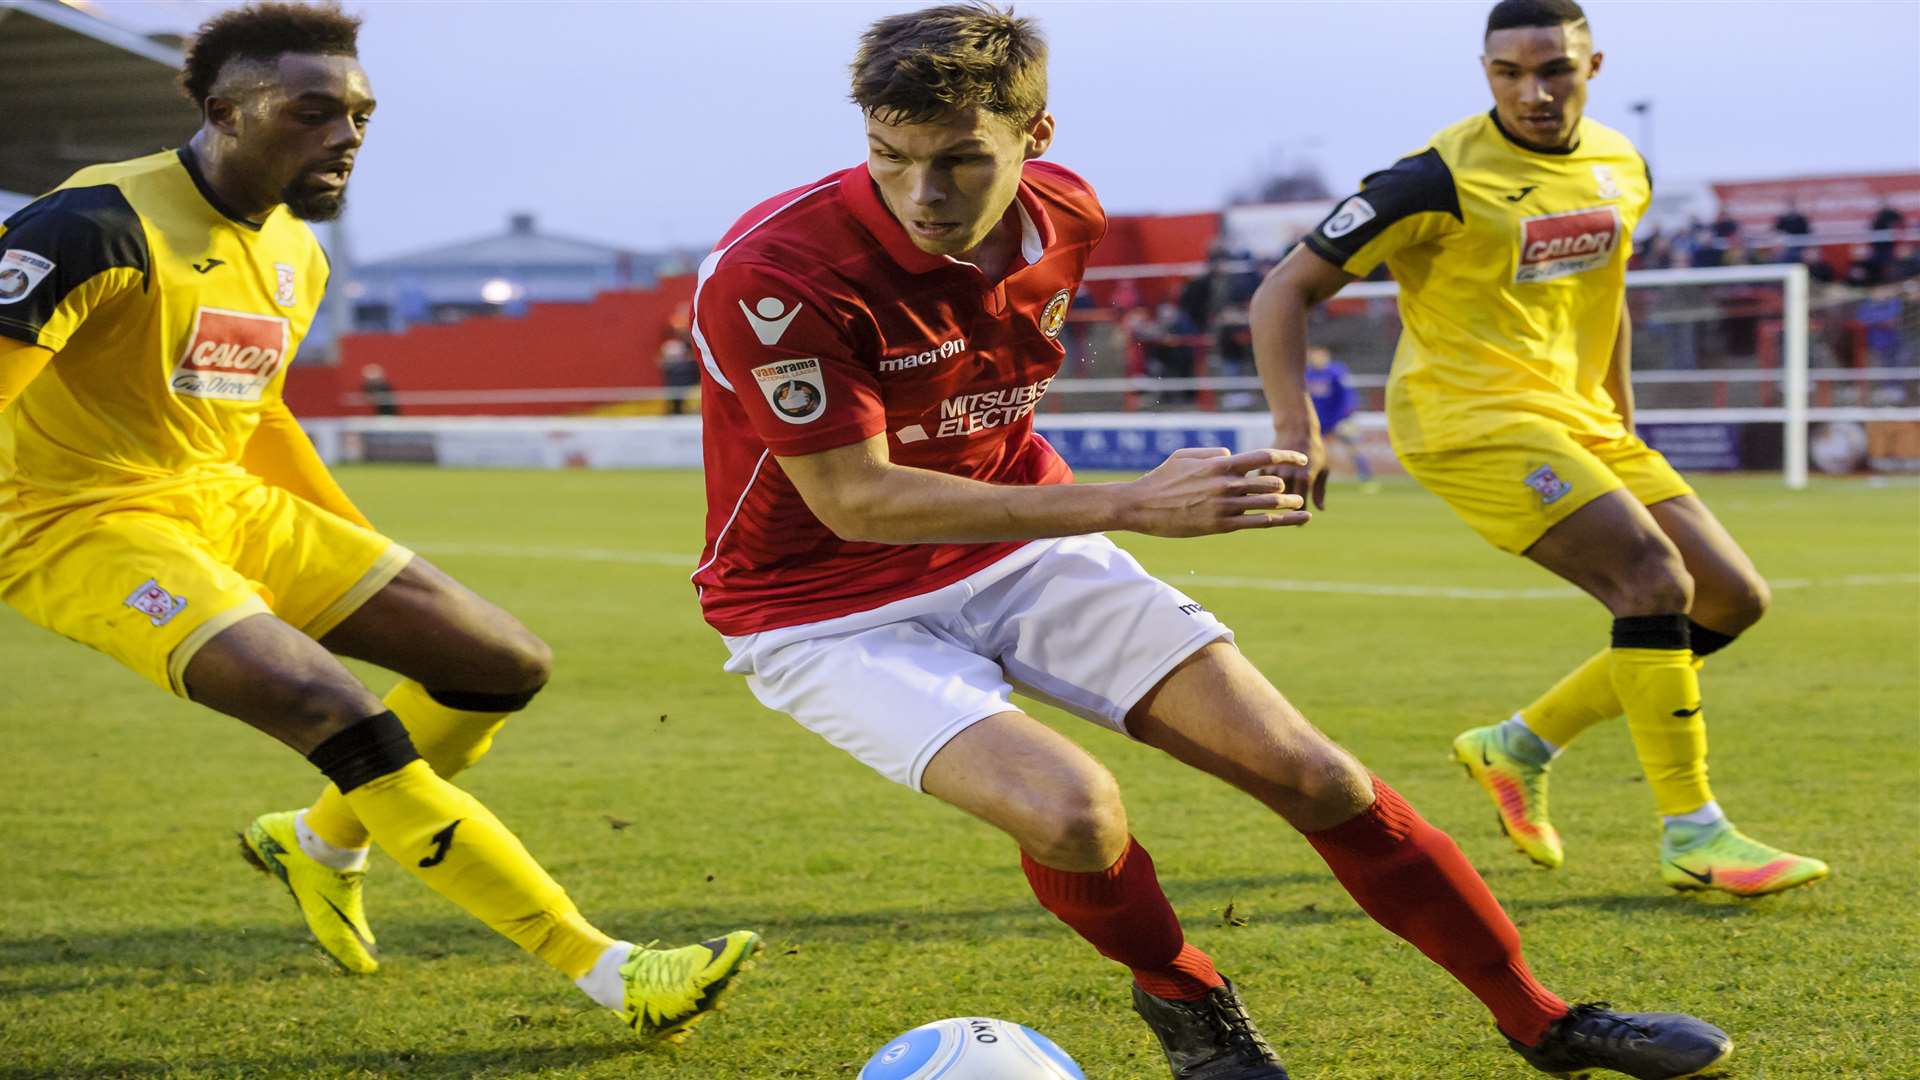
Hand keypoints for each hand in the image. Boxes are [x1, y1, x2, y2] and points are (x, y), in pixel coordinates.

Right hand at [1120, 447, 1310, 537]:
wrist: (1141, 506)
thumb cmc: (1161, 479)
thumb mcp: (1184, 456)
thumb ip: (1211, 453)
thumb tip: (1231, 455)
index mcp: (1220, 464)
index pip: (1263, 456)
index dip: (1287, 456)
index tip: (1300, 459)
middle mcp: (1227, 483)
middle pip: (1270, 480)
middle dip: (1286, 484)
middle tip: (1296, 488)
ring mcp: (1226, 505)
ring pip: (1269, 502)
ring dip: (1290, 503)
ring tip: (1301, 505)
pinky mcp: (1222, 525)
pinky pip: (1260, 522)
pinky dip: (1283, 521)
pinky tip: (1298, 519)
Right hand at [1269, 404, 1328, 509]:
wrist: (1297, 428)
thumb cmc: (1315, 449)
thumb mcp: (1323, 469)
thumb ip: (1320, 490)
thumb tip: (1320, 509)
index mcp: (1305, 477)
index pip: (1301, 505)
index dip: (1299, 517)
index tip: (1298, 524)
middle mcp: (1288, 475)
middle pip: (1284, 503)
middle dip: (1285, 513)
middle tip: (1287, 519)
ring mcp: (1273, 471)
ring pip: (1270, 496)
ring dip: (1271, 504)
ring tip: (1274, 510)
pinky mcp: (1263, 468)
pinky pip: (1261, 486)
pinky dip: (1263, 492)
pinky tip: (1264, 497)